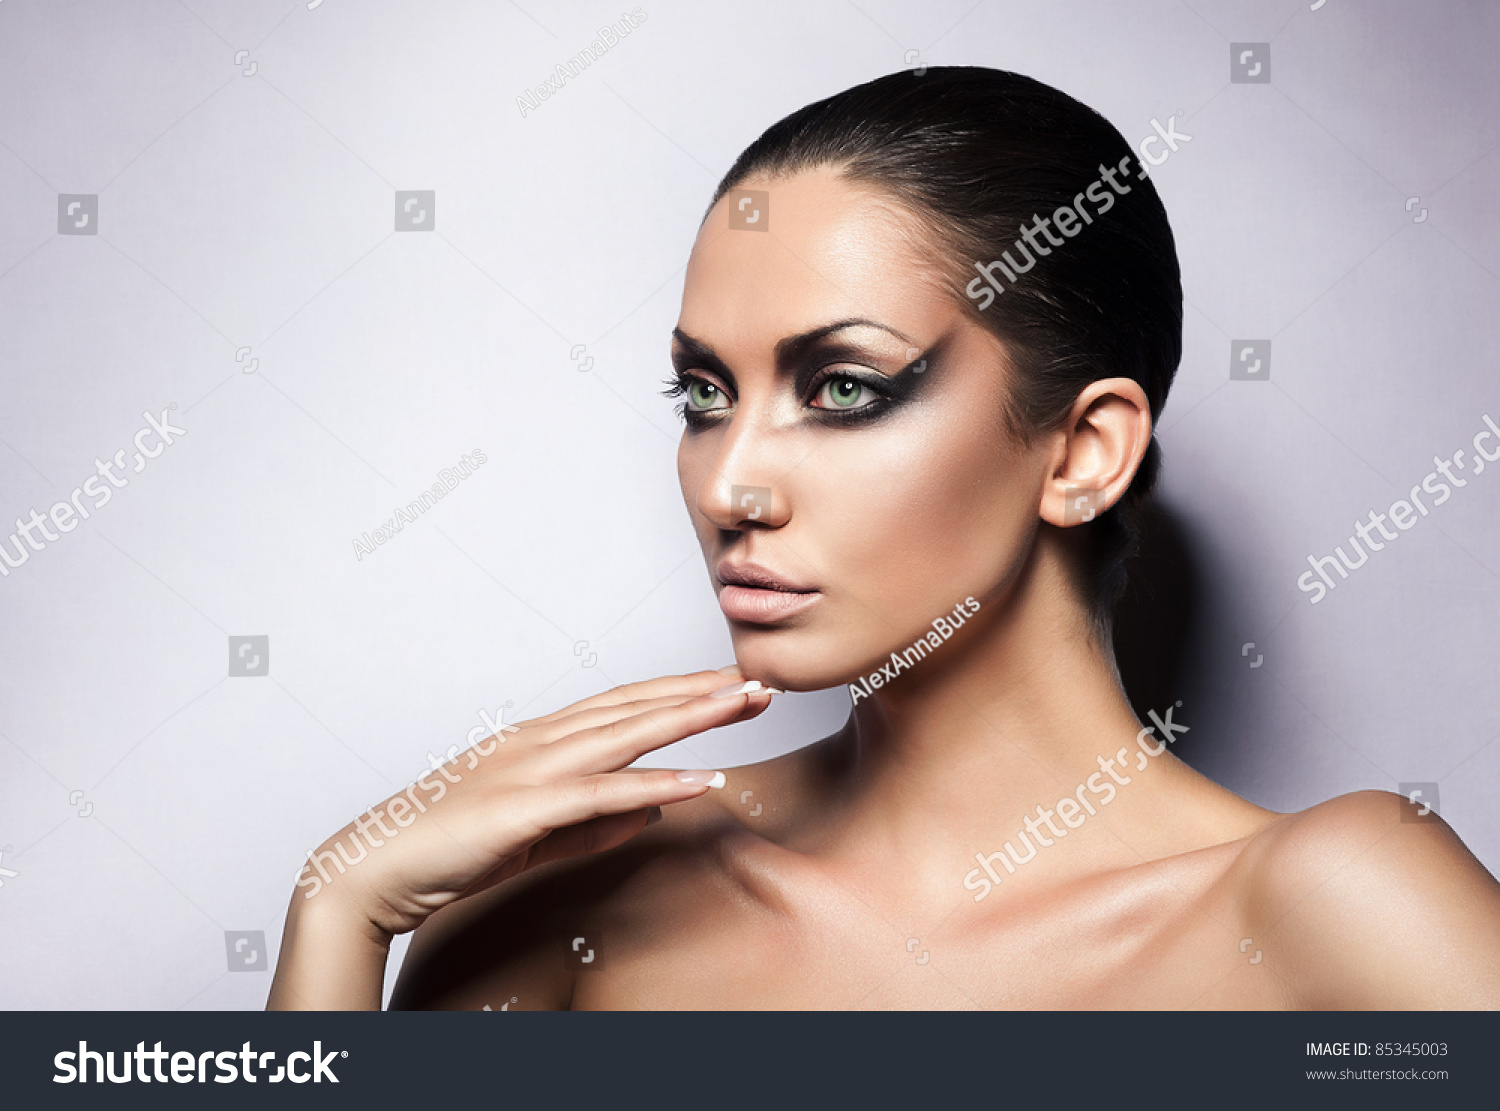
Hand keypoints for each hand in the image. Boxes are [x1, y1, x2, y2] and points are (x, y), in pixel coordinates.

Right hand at [292, 668, 773, 939]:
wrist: (375, 870)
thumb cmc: (448, 849)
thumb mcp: (539, 835)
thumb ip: (598, 822)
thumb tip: (654, 809)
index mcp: (541, 741)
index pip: (625, 706)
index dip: (681, 692)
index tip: (731, 686)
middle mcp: (540, 741)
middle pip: (636, 706)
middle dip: (702, 691)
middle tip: (761, 680)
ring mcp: (530, 768)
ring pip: (626, 733)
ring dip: (692, 716)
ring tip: (744, 703)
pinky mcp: (523, 807)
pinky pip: (601, 793)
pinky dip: (655, 784)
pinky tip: (700, 780)